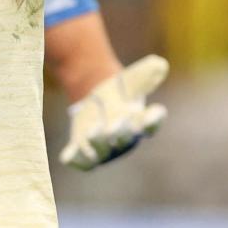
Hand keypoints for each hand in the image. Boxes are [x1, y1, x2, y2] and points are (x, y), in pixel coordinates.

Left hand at [60, 54, 167, 170]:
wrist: (98, 99)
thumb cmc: (121, 91)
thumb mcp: (134, 78)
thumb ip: (148, 72)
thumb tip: (160, 64)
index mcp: (140, 123)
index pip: (151, 124)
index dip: (154, 120)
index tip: (156, 110)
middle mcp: (125, 140)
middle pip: (125, 140)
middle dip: (121, 133)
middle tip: (116, 122)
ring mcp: (105, 149)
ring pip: (103, 152)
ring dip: (97, 144)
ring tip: (91, 130)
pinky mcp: (84, 153)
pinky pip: (82, 164)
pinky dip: (75, 161)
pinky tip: (67, 155)